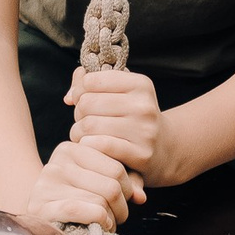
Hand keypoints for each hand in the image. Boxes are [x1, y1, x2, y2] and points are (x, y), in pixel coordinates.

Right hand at [21, 140, 139, 230]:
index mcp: (72, 148)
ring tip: (106, 223)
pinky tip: (99, 227)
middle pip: (111, 185)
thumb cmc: (78, 201)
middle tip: (117, 217)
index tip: (123, 201)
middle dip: (122, 207)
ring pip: (100, 201)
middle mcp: (58, 161)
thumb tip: (141, 197)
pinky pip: (81, 210)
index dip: (128, 190)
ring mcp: (47, 183)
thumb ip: (124, 183)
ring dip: (111, 219)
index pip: (116, 167)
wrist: (40, 220)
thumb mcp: (100, 184)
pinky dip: (98, 222)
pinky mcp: (41, 206)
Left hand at [67, 68, 171, 184]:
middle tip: (85, 122)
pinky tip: (91, 147)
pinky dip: (88, 146)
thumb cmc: (132, 119)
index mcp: (140, 84)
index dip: (80, 92)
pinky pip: (101, 145)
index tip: (86, 102)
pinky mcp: (141, 154)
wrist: (165, 149)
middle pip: (87, 103)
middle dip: (78, 114)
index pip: (90, 80)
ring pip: (89, 126)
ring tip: (85, 136)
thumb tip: (69, 96)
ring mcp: (144, 131)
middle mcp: (144, 105)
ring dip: (78, 133)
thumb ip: (89, 87)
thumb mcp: (119, 96)